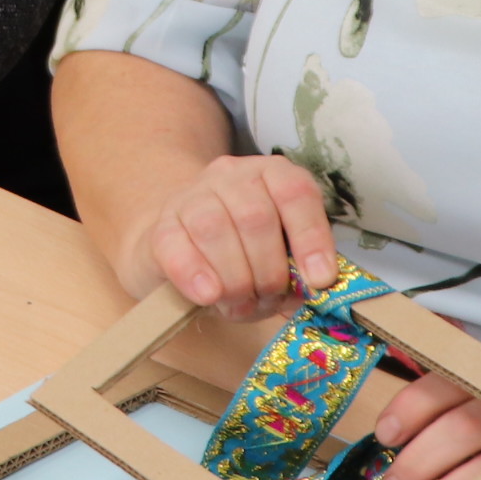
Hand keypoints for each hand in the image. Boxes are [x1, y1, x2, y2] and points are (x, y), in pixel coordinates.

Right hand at [124, 155, 342, 320]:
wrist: (180, 249)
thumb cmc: (241, 256)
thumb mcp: (277, 258)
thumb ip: (297, 271)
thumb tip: (312, 289)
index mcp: (273, 175)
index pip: (295, 193)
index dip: (311, 238)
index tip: (319, 279)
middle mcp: (233, 175)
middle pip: (255, 216)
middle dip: (268, 270)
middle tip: (268, 299)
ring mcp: (192, 196)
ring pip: (214, 228)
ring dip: (235, 278)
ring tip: (240, 304)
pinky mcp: (161, 225)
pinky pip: (175, 246)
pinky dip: (195, 273)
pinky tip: (208, 294)